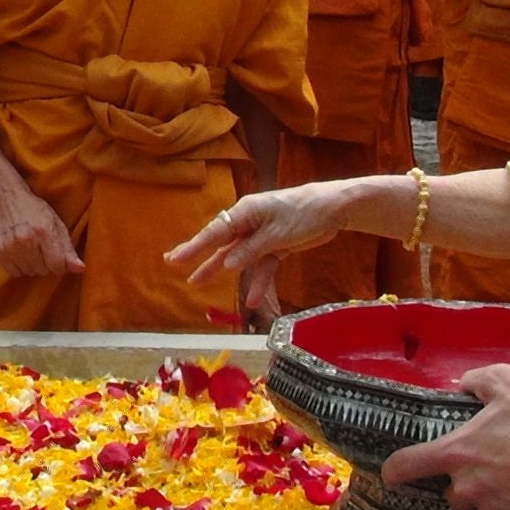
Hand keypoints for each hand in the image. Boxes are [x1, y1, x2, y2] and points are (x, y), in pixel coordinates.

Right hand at [0, 190, 83, 278]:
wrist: (8, 200)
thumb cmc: (36, 212)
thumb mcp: (57, 225)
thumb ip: (69, 249)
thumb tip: (80, 269)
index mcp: (45, 231)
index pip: (57, 266)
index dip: (60, 264)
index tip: (56, 256)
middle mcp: (26, 240)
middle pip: (43, 271)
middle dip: (45, 263)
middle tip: (41, 248)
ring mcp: (10, 246)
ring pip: (29, 272)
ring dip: (32, 265)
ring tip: (30, 249)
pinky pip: (14, 273)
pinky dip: (19, 267)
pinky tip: (19, 253)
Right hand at [166, 180, 378, 318]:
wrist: (335, 209)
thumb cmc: (305, 213)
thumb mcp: (277, 234)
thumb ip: (251, 250)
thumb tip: (226, 265)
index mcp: (246, 212)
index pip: (215, 231)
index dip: (194, 247)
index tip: (175, 259)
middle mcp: (249, 221)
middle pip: (220, 241)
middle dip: (198, 254)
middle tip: (173, 263)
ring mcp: (262, 234)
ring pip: (238, 255)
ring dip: (221, 270)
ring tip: (198, 283)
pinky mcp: (276, 244)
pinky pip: (262, 265)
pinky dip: (259, 282)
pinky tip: (251, 300)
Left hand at [379, 363, 509, 509]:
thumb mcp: (507, 382)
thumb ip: (477, 381)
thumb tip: (464, 383)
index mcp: (457, 454)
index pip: (406, 466)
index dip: (394, 470)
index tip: (391, 474)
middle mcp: (469, 488)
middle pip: (451, 491)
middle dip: (465, 479)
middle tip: (492, 460)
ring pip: (482, 505)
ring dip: (492, 492)